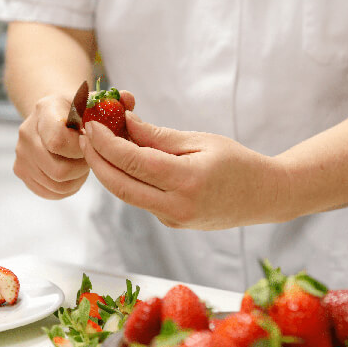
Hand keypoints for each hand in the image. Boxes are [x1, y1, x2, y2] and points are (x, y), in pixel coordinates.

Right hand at [13, 91, 134, 198]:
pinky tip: (72, 172)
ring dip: (76, 178)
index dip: (81, 149)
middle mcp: (27, 132)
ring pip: (56, 184)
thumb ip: (113, 101)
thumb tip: (128, 98)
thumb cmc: (79, 110)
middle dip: (81, 167)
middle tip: (90, 156)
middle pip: (58, 169)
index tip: (91, 141)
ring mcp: (21, 154)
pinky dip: (66, 187)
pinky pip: (50, 191)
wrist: (54, 115)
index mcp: (45, 110)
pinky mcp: (21, 171)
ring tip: (82, 162)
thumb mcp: (95, 101)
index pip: (58, 141)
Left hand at [79, 112, 291, 229]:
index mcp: (187, 182)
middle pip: (121, 186)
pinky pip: (141, 200)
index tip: (91, 125)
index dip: (107, 143)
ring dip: (107, 171)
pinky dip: (127, 180)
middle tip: (83, 137)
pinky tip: (120, 161)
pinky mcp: (172, 223)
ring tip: (96, 146)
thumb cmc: (237, 161)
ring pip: (127, 195)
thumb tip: (123, 123)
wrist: (264, 196)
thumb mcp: (199, 140)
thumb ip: (157, 136)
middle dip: (97, 161)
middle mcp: (177, 207)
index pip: (133, 162)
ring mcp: (174, 220)